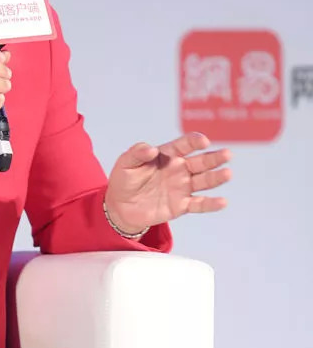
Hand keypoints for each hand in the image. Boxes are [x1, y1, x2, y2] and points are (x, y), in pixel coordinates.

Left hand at [104, 132, 231, 232]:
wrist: (121, 206)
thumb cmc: (125, 179)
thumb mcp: (126, 162)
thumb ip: (137, 153)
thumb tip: (151, 149)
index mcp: (168, 154)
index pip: (185, 145)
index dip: (195, 141)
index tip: (203, 141)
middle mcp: (180, 169)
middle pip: (201, 161)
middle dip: (214, 158)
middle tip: (227, 154)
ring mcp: (182, 187)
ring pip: (204, 181)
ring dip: (216, 177)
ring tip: (227, 174)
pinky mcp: (181, 205)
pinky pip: (198, 204)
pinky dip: (211, 204)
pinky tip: (222, 202)